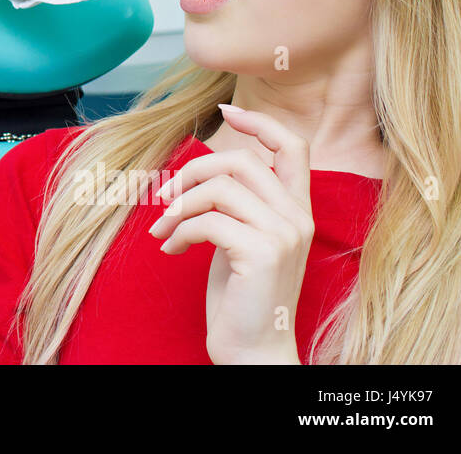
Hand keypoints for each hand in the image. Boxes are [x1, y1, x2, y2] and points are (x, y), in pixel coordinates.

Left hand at [148, 104, 312, 363]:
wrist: (255, 350)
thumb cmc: (242, 296)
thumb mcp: (242, 240)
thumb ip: (235, 205)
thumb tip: (195, 175)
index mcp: (297, 210)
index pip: (294, 147)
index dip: (260, 123)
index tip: (227, 110)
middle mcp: (298, 218)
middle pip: (240, 161)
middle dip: (191, 172)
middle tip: (163, 198)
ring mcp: (283, 234)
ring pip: (219, 188)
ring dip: (178, 204)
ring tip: (163, 228)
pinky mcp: (261, 253)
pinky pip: (207, 220)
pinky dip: (178, 231)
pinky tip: (169, 249)